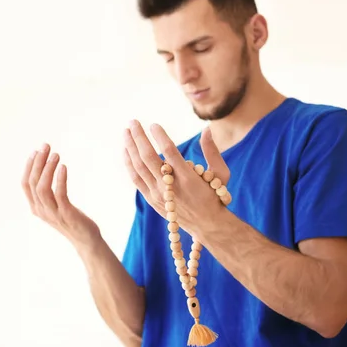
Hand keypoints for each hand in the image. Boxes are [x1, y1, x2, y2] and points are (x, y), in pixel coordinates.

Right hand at [22, 143, 100, 249]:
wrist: (86, 240)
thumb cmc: (71, 219)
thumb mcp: (54, 206)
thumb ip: (47, 193)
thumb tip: (44, 169)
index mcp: (36, 207)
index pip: (25, 184)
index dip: (29, 166)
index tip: (36, 151)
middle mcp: (41, 210)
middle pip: (33, 183)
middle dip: (38, 162)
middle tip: (46, 146)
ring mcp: (53, 213)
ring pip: (43, 188)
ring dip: (48, 168)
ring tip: (56, 155)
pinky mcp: (66, 214)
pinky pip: (60, 194)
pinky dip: (60, 179)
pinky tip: (63, 167)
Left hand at [123, 120, 229, 237]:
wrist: (206, 225)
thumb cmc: (215, 196)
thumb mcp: (221, 173)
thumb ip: (212, 151)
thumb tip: (206, 129)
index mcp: (188, 178)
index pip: (169, 152)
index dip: (160, 136)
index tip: (154, 124)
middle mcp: (170, 186)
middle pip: (149, 157)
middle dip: (139, 137)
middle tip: (133, 121)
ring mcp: (158, 194)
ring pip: (139, 167)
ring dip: (130, 147)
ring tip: (126, 131)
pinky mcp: (151, 199)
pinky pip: (136, 178)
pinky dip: (129, 163)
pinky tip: (126, 150)